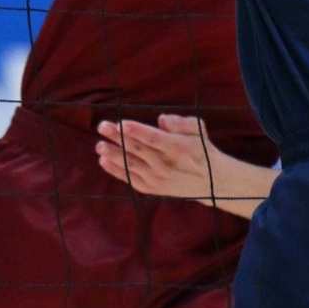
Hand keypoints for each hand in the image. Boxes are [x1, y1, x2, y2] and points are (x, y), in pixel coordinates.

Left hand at [96, 114, 214, 198]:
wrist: (209, 182)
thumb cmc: (201, 149)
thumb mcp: (198, 130)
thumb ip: (181, 122)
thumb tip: (161, 119)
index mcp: (177, 147)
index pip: (152, 138)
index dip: (136, 131)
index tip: (121, 123)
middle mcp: (165, 164)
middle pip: (137, 149)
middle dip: (118, 138)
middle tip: (102, 126)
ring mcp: (157, 178)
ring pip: (131, 164)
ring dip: (113, 154)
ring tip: (99, 145)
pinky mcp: (151, 188)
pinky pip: (130, 178)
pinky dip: (115, 170)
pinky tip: (104, 161)